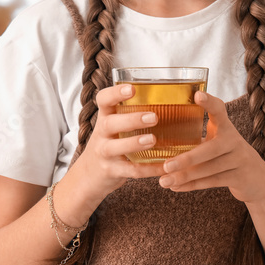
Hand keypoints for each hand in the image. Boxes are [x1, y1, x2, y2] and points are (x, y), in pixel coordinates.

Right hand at [77, 83, 166, 197]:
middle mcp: (102, 134)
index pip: (103, 100)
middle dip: (131, 120)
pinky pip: (130, 170)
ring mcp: (104, 153)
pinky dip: (148, 169)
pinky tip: (165, 167)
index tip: (132, 89)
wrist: (89, 175)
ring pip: (115, 148)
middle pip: (109, 124)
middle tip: (153, 117)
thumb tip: (174, 97)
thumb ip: (133, 113)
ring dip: (134, 143)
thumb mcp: (115, 126)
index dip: (115, 93)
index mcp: (105, 117)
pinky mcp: (111, 171)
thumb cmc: (110, 143)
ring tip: (152, 140)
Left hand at [158, 90, 264, 203]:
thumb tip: (157, 138)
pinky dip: (192, 186)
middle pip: (211, 149)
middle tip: (166, 165)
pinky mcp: (240, 177)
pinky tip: (175, 187)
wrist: (257, 179)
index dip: (210, 102)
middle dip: (187, 158)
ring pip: (210, 169)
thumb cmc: (227, 156)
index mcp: (226, 128)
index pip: (220, 110)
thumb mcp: (218, 141)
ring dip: (185, 176)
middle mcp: (235, 141)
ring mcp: (239, 160)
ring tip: (163, 181)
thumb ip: (197, 137)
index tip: (197, 96)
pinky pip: (213, 182)